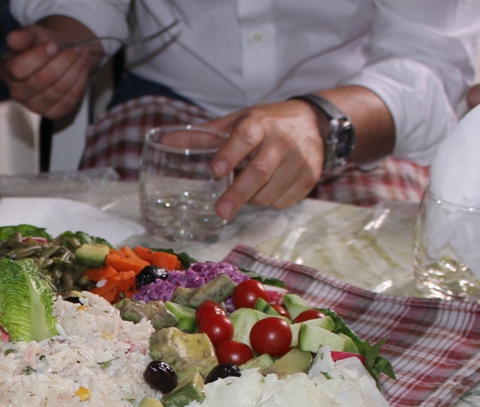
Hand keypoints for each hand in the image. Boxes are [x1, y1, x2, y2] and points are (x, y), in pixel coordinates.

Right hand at [0, 19, 98, 119]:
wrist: (55, 57)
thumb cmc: (40, 46)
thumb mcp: (32, 35)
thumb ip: (23, 36)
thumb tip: (13, 38)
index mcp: (7, 71)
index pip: (19, 69)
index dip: (38, 57)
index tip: (53, 45)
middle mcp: (17, 93)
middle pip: (43, 79)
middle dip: (64, 60)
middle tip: (77, 47)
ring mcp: (34, 106)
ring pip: (59, 89)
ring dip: (76, 69)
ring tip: (83, 54)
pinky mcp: (51, 113)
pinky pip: (70, 99)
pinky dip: (80, 81)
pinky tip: (82, 68)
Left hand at [208, 100, 324, 219]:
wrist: (314, 121)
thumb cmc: (267, 123)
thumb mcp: (238, 121)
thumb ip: (205, 134)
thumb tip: (165, 142)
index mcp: (261, 123)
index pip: (245, 137)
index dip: (230, 154)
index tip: (216, 170)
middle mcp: (282, 141)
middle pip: (259, 172)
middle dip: (237, 194)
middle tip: (220, 212)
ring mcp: (300, 160)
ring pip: (269, 193)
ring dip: (251, 199)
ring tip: (246, 189)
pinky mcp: (310, 178)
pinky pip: (282, 201)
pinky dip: (268, 201)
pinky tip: (268, 187)